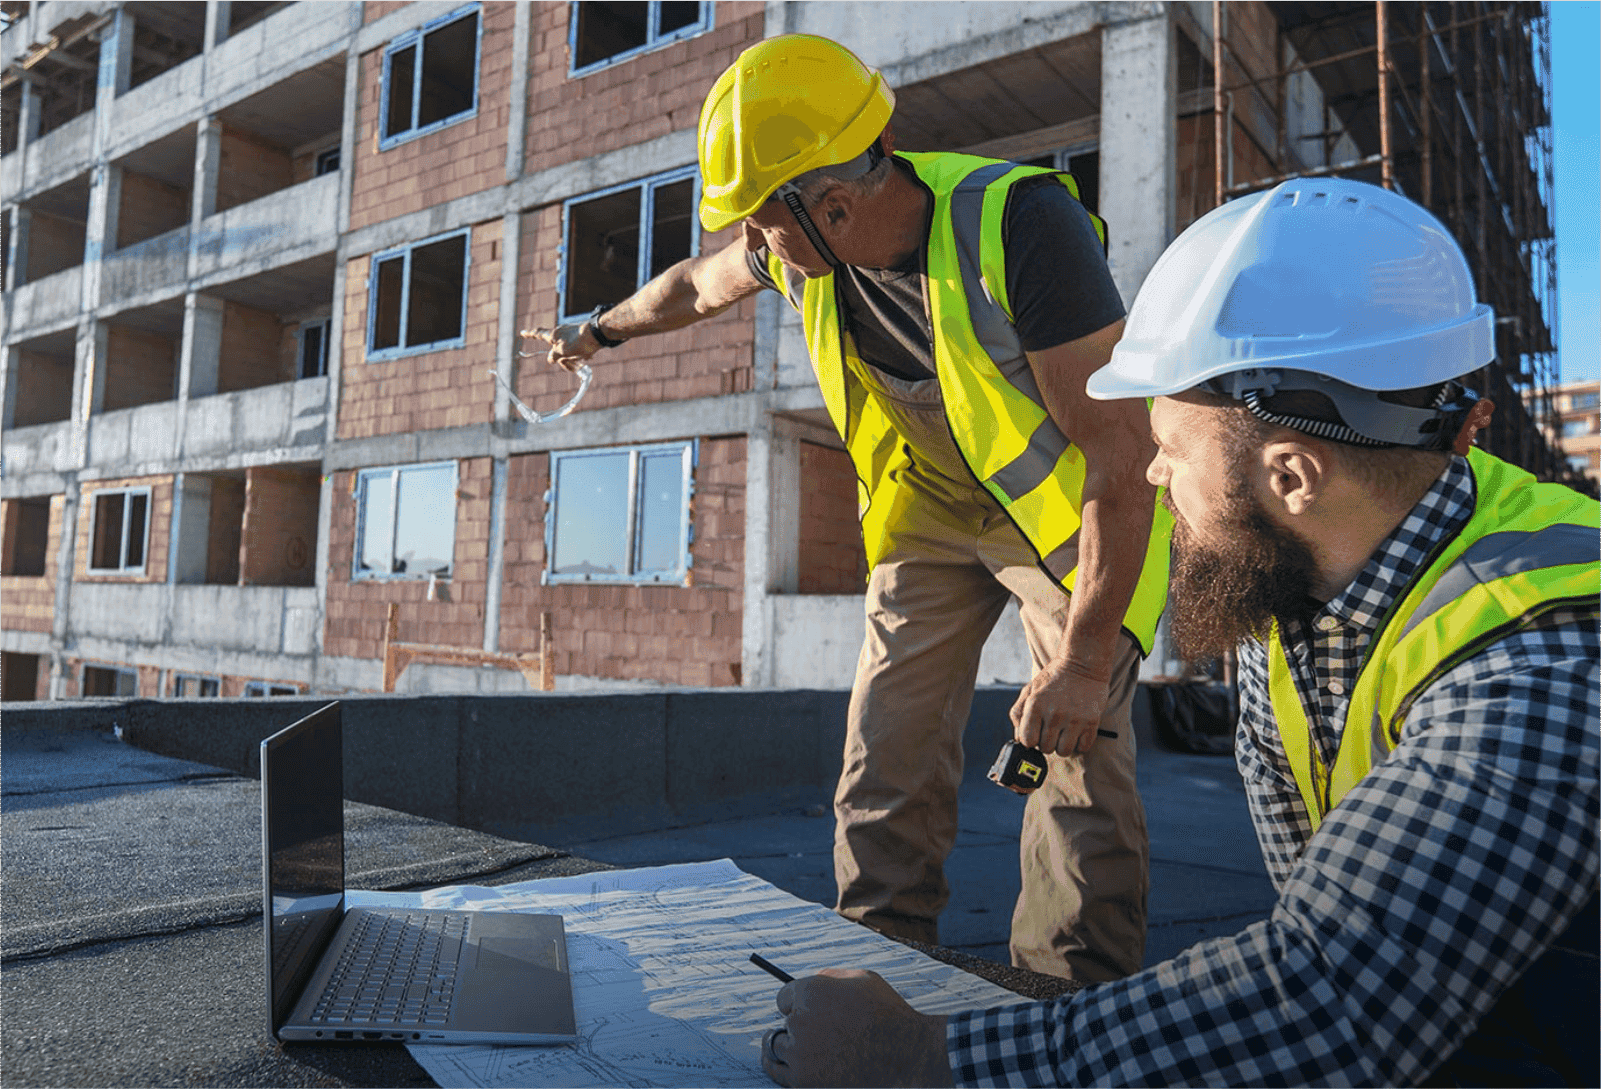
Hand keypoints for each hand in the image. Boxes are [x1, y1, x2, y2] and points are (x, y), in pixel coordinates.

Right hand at [520, 320, 596, 372]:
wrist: (597, 335)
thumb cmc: (578, 342)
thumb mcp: (562, 352)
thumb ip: (553, 356)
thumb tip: (550, 359)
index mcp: (553, 335)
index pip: (538, 334)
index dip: (530, 335)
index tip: (522, 333)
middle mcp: (560, 333)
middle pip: (556, 351)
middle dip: (564, 361)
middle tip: (573, 368)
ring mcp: (570, 335)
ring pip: (567, 352)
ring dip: (573, 359)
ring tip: (583, 361)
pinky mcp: (580, 337)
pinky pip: (576, 349)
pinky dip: (580, 355)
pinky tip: (588, 356)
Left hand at [761, 970, 950, 1087]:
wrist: (907, 1056)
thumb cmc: (888, 1014)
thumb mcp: (863, 979)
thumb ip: (832, 976)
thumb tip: (813, 979)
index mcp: (811, 991)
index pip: (784, 997)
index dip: (796, 1004)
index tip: (803, 1011)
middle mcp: (800, 1019)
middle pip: (786, 1022)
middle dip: (800, 1026)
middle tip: (822, 1033)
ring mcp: (799, 1051)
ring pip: (779, 1045)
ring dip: (792, 1046)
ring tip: (811, 1049)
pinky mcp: (802, 1078)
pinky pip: (776, 1071)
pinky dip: (777, 1065)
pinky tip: (777, 1061)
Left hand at [1011, 657, 1111, 756]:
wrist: (1083, 664)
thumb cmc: (1054, 678)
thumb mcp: (1030, 689)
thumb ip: (1018, 713)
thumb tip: (1018, 738)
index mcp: (1035, 705)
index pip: (1027, 741)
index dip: (1030, 740)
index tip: (1035, 733)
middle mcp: (1054, 714)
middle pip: (1046, 748)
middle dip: (1046, 741)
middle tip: (1051, 728)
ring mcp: (1074, 719)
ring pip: (1063, 751)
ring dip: (1062, 745)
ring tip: (1064, 731)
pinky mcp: (1091, 722)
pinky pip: (1083, 748)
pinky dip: (1079, 743)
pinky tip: (1077, 730)